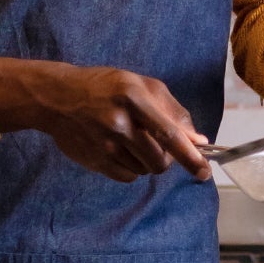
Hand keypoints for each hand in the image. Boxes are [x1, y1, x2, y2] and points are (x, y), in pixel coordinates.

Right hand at [0, 58, 209, 181]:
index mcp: (134, 98)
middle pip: (159, 160)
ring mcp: (104, 145)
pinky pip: (127, 177)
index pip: (168, 134)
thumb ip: (173, 111)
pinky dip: (132, 168)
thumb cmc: (106, 86)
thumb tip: (199, 140)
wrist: (58, 97)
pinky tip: (121, 149)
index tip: (204, 172)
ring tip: (133, 140)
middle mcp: (119, 123)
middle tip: (157, 142)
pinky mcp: (95, 161)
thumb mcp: (141, 85)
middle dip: (167, 158)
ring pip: (145, 170)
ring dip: (148, 161)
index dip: (190, 156)